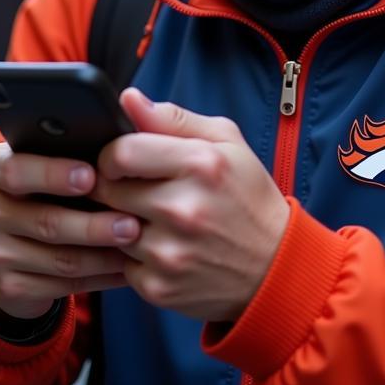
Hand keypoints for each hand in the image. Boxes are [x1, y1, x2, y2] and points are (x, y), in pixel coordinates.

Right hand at [0, 142, 141, 320]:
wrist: (8, 241)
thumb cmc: (41, 186)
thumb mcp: (42, 160)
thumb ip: (68, 149)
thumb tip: (118, 142)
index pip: (15, 170)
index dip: (53, 174)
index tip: (91, 176)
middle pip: (45, 221)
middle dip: (94, 224)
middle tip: (132, 223)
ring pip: (59, 258)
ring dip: (103, 254)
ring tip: (136, 246)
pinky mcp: (9, 287)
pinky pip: (63, 285)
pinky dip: (100, 277)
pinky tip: (124, 268)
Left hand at [93, 89, 290, 322]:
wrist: (275, 268)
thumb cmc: (247, 196)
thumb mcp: (226, 142)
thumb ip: (173, 118)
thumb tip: (128, 98)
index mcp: (201, 164)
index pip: (121, 153)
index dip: (112, 154)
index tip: (121, 161)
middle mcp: (183, 209)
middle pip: (108, 190)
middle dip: (114, 187)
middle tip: (134, 189)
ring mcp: (170, 252)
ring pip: (110, 227)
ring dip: (122, 221)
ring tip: (150, 218)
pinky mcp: (159, 287)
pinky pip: (121, 262)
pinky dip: (133, 255)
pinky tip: (160, 247)